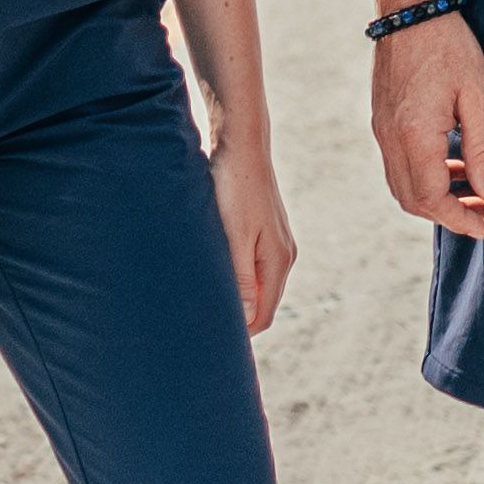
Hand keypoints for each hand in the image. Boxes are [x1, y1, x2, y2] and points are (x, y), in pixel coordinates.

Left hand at [209, 126, 297, 332]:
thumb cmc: (234, 188)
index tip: (209, 339)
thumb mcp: (234, 238)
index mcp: (279, 261)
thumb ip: (241, 280)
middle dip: (236, 318)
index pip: (263, 316)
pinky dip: (234, 275)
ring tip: (201, 300)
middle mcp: (283, 254)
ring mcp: (275, 240)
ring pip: (255, 284)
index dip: (239, 334)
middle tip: (199, 326)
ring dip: (235, 295)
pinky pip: (251, 266)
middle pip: (261, 303)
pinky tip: (211, 270)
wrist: (240, 144)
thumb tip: (248, 321)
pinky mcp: (263, 229)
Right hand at [371, 7, 483, 237]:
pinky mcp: (381, 120)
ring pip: (402, 185)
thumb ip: (483, 148)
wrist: (412, 10)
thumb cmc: (451, 47)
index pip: (431, 199)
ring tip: (471, 189)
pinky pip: (397, 164)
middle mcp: (391, 139)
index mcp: (415, 136)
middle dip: (446, 213)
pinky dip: (422, 176)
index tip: (483, 226)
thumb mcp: (479, 96)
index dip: (457, 219)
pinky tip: (451, 163)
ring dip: (434, 196)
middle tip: (481, 212)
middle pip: (412, 199)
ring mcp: (381, 130)